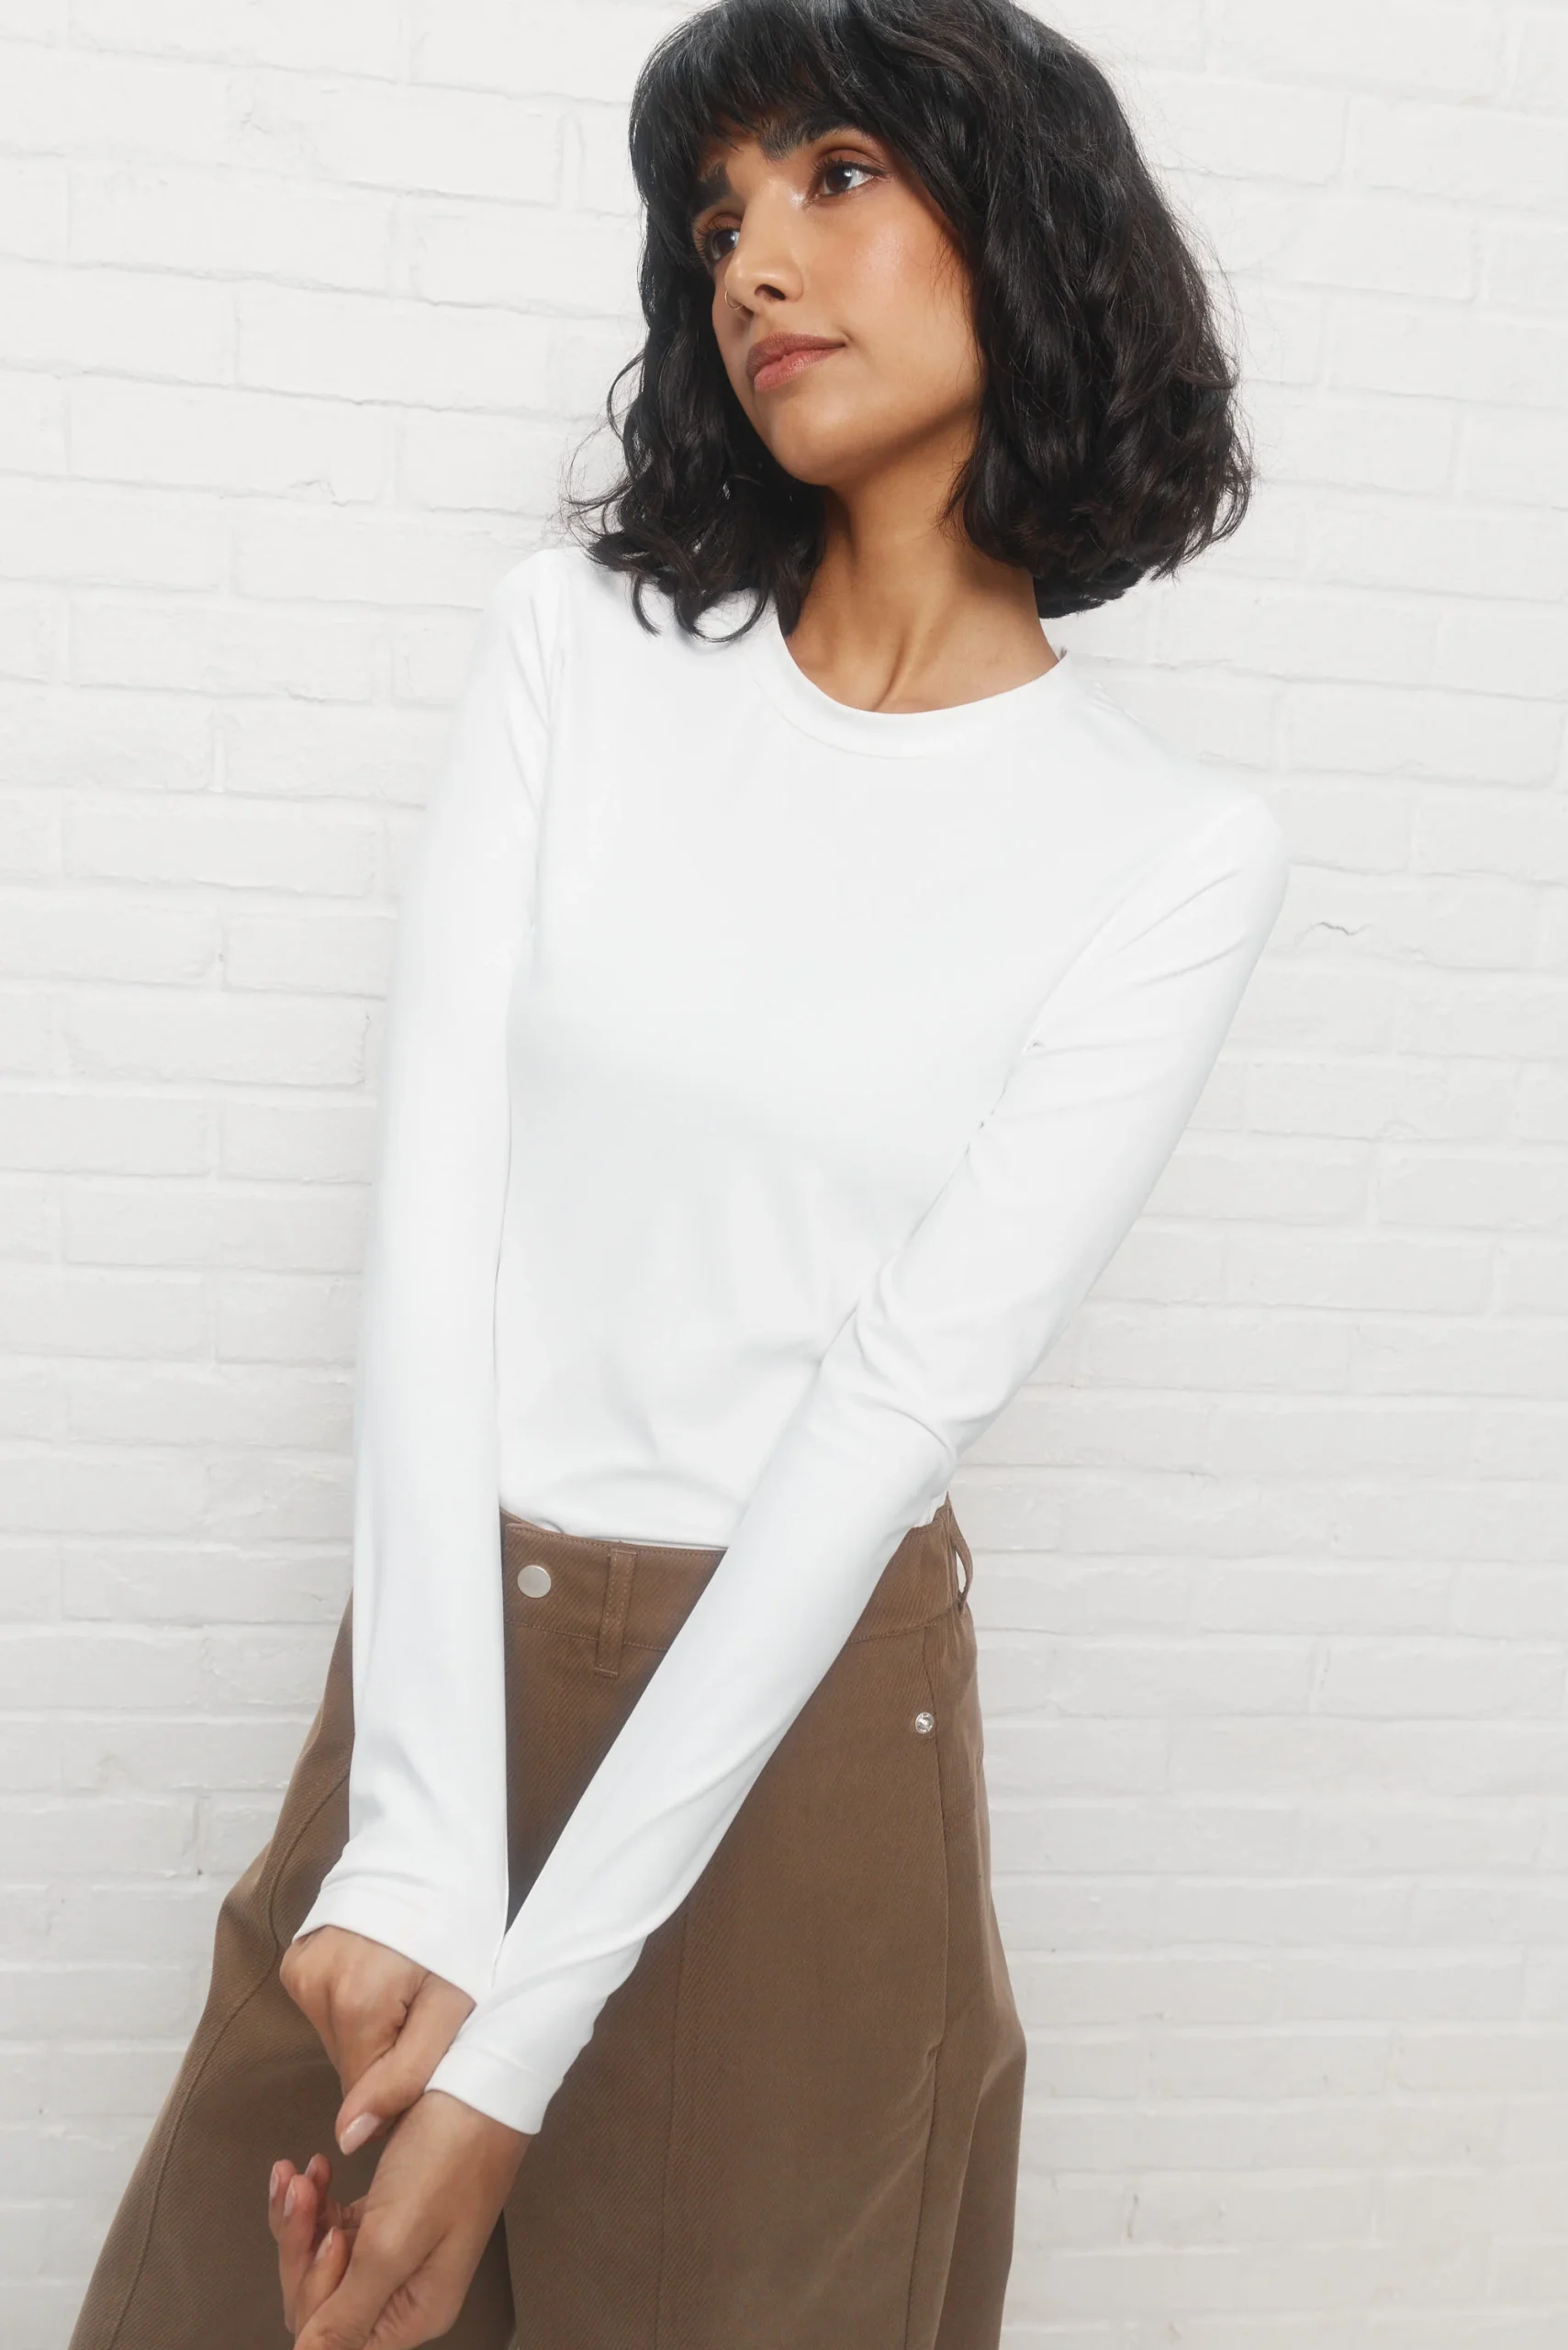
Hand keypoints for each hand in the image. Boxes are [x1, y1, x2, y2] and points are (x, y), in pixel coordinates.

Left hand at [271, 2091, 530, 2348]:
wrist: (482, 2077)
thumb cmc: (452, 2154)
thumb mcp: (394, 2240)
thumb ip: (347, 2312)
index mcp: (414, 2309)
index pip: (335, 2337)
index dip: (315, 2294)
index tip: (325, 2237)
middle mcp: (405, 2289)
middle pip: (322, 2300)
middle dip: (301, 2247)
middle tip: (303, 2191)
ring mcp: (395, 2250)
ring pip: (322, 2260)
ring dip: (303, 2218)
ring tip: (304, 2174)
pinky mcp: (388, 2213)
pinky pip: (334, 2226)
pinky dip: (317, 2201)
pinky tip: (317, 2170)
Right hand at [280, 1926, 475, 2155]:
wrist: (437, 1858)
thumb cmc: (459, 1932)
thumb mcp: (452, 2008)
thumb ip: (405, 2077)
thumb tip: (348, 2137)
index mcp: (356, 2004)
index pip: (366, 2091)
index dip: (403, 2085)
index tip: (431, 2056)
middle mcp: (315, 1987)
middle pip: (350, 2062)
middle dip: (387, 2053)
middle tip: (423, 2012)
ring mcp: (299, 1970)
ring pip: (336, 2038)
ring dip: (370, 2030)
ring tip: (405, 1987)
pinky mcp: (294, 1960)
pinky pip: (324, 2009)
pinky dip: (351, 2006)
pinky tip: (379, 1976)